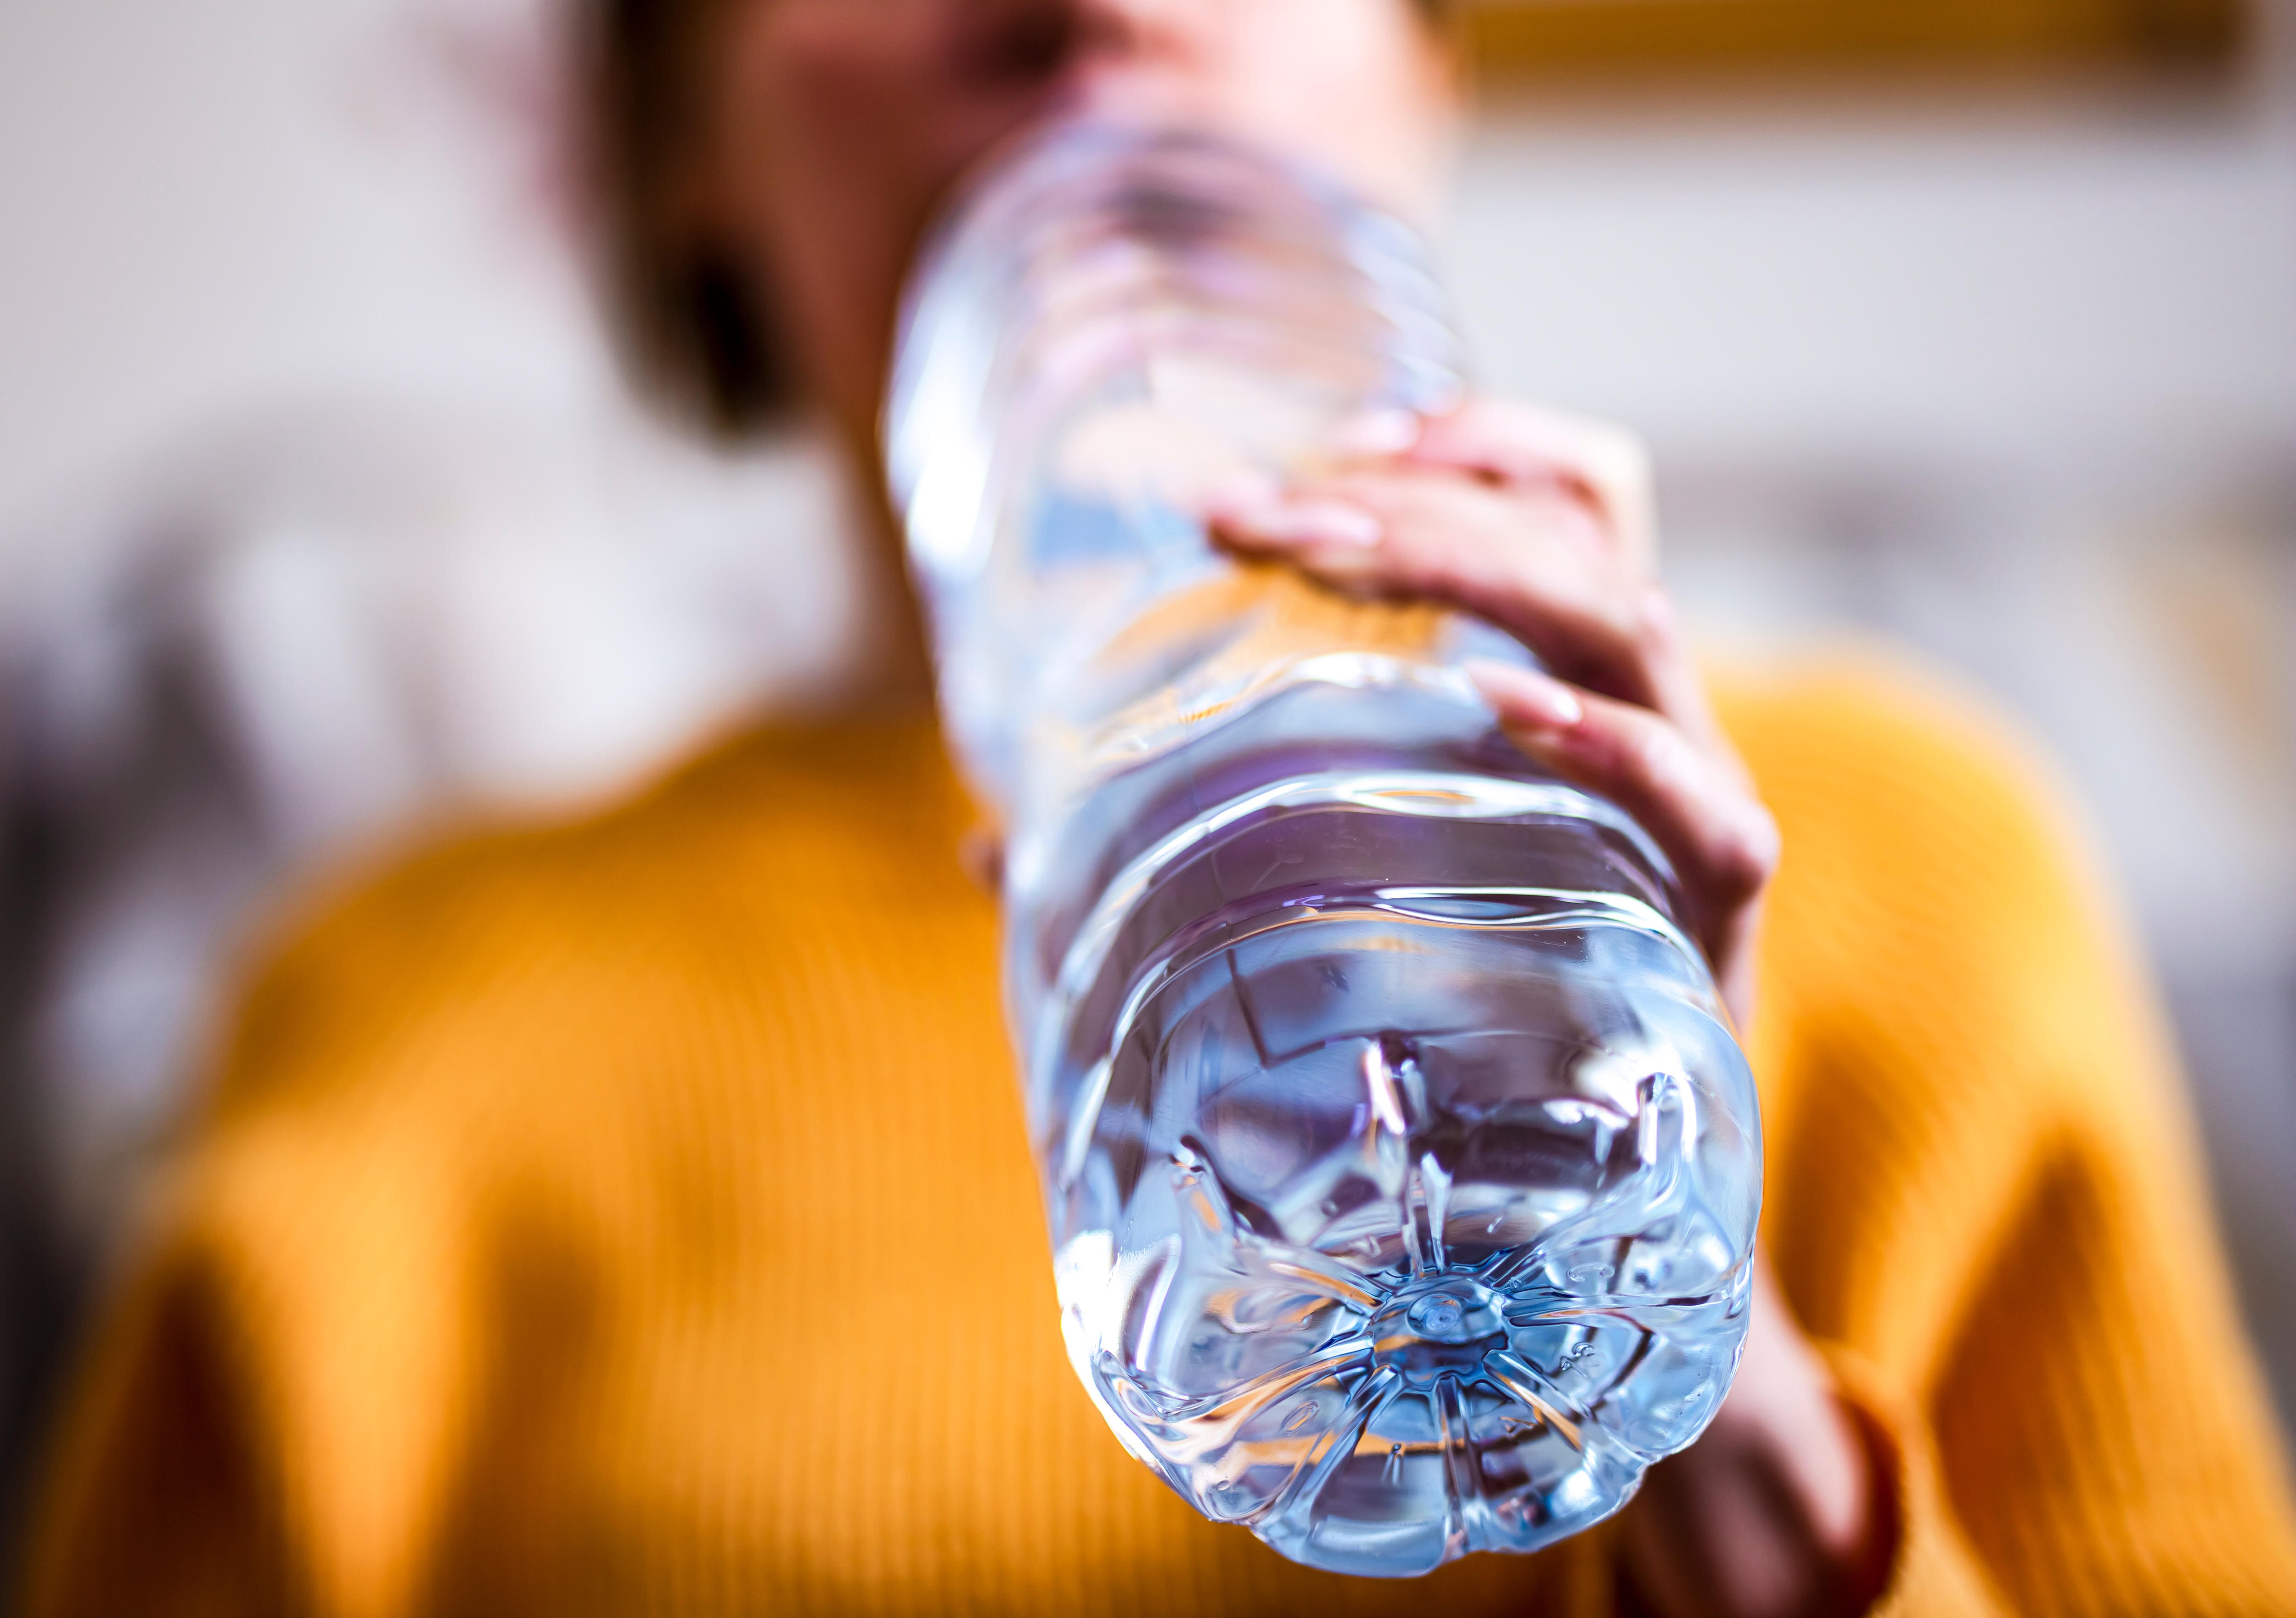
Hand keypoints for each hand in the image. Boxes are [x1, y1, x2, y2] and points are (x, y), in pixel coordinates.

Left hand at [1209, 399, 1888, 1615]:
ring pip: (1638, 628)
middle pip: (1578, 541)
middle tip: (1260, 505)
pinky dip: (1612, 740)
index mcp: (1561, 700)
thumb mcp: (1302, 915)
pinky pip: (1701, 803)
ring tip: (1339, 545)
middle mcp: (1640, 732)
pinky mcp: (1712, 924)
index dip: (1470, 441)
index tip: (1329, 436)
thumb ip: (1172, 863)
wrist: (1548, 1229)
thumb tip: (991, 841)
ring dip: (1487, 563)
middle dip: (1417, 492)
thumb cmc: (1429, 1039)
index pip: (1567, 506)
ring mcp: (1686, 818)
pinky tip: (1501, 708)